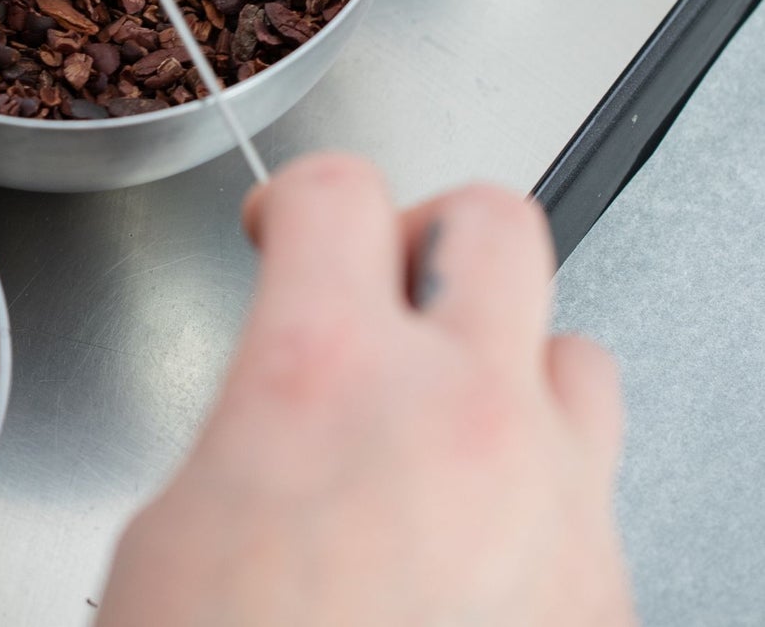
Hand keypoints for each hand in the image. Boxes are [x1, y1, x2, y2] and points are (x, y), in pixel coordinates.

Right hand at [99, 155, 633, 626]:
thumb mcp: (171, 537)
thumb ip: (249, 430)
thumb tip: (287, 412)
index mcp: (320, 382)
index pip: (334, 194)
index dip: (296, 195)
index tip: (284, 227)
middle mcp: (459, 420)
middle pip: (496, 224)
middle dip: (430, 234)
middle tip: (384, 285)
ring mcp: (556, 511)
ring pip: (577, 355)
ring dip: (511, 367)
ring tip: (449, 422)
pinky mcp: (608, 603)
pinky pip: (596, 496)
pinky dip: (539, 496)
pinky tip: (475, 560)